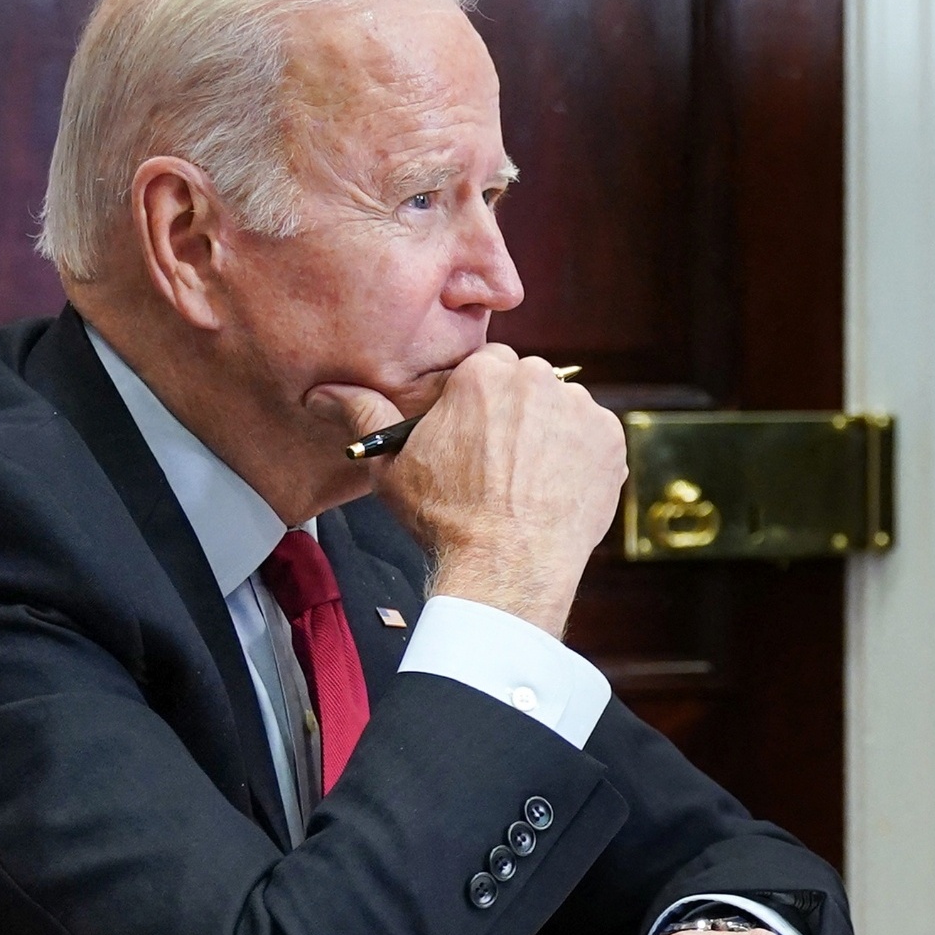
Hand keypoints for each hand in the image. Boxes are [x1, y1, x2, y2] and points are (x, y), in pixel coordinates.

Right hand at [319, 347, 624, 635]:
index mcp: (483, 374)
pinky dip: (579, 458)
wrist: (508, 566)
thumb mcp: (393, 465)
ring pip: (560, 410)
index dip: (476, 403)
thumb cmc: (448, 519)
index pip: (483, 368)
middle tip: (499, 462)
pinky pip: (593, 438)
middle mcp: (537, 380)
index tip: (473, 434)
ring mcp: (579, 410)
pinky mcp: (610, 441)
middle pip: (525, 384)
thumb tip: (324, 392)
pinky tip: (554, 489)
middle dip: (514, 415)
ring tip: (527, 481)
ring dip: (548, 434)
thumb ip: (363, 415)